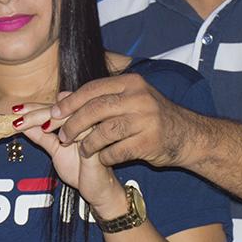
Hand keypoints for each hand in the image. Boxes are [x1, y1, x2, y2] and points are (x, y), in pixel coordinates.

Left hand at [17, 99, 123, 212]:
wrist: (97, 190)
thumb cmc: (80, 169)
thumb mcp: (55, 151)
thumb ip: (41, 136)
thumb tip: (21, 123)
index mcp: (77, 118)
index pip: (54, 106)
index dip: (34, 107)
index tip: (16, 110)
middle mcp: (88, 118)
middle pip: (61, 107)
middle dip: (36, 112)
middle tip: (17, 119)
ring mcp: (95, 127)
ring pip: (70, 114)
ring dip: (46, 118)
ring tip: (27, 125)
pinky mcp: (100, 140)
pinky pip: (82, 130)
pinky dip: (67, 132)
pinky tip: (57, 138)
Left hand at [50, 74, 195, 167]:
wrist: (187, 135)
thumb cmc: (152, 117)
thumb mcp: (128, 99)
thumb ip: (96, 97)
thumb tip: (60, 96)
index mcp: (131, 83)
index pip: (92, 89)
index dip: (70, 102)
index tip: (54, 113)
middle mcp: (138, 98)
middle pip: (95, 109)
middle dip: (74, 124)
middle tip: (62, 136)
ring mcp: (145, 120)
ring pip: (104, 132)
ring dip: (88, 144)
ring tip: (82, 150)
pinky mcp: (149, 142)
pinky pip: (117, 151)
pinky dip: (106, 156)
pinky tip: (102, 159)